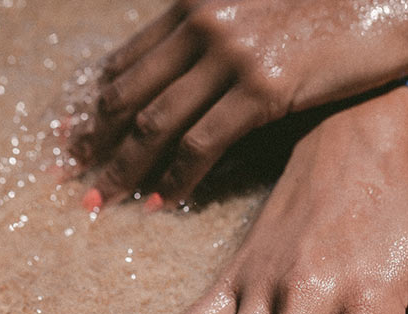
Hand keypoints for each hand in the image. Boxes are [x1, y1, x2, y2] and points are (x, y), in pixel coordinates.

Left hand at [70, 0, 407, 208]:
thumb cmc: (333, 3)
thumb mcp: (262, 5)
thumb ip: (219, 29)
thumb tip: (190, 69)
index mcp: (197, 0)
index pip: (128, 59)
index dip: (97, 103)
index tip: (79, 136)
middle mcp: (204, 21)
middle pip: (129, 91)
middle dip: (95, 139)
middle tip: (74, 174)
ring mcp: (232, 54)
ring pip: (156, 121)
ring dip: (124, 166)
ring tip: (102, 199)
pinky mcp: (264, 88)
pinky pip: (202, 142)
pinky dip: (175, 175)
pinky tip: (161, 199)